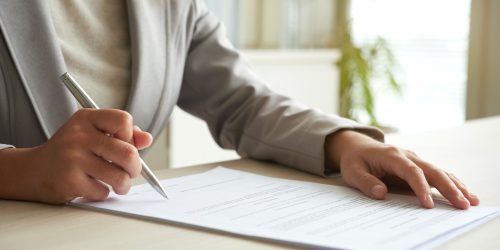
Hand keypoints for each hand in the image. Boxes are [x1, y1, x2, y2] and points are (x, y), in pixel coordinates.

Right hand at [0, 109, 152, 203]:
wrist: (33, 170)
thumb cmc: (71, 151)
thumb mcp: (93, 133)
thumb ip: (122, 134)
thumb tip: (146, 139)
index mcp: (86, 118)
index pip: (124, 120)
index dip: (130, 136)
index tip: (125, 144)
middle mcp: (79, 135)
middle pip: (128, 152)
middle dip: (135, 167)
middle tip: (131, 171)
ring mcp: (73, 158)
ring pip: (119, 176)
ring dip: (123, 184)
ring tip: (118, 184)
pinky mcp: (69, 181)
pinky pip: (103, 192)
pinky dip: (103, 193)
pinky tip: (93, 187)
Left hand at [324, 130, 479, 208]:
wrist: (356, 146)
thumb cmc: (354, 159)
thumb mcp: (352, 171)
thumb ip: (366, 182)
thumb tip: (380, 194)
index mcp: (391, 155)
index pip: (410, 171)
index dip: (421, 187)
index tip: (427, 204)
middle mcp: (407, 155)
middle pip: (432, 170)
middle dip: (448, 188)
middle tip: (461, 204)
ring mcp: (414, 160)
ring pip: (439, 172)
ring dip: (455, 186)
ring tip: (470, 201)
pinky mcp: (417, 166)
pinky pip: (437, 174)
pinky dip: (451, 183)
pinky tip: (464, 193)